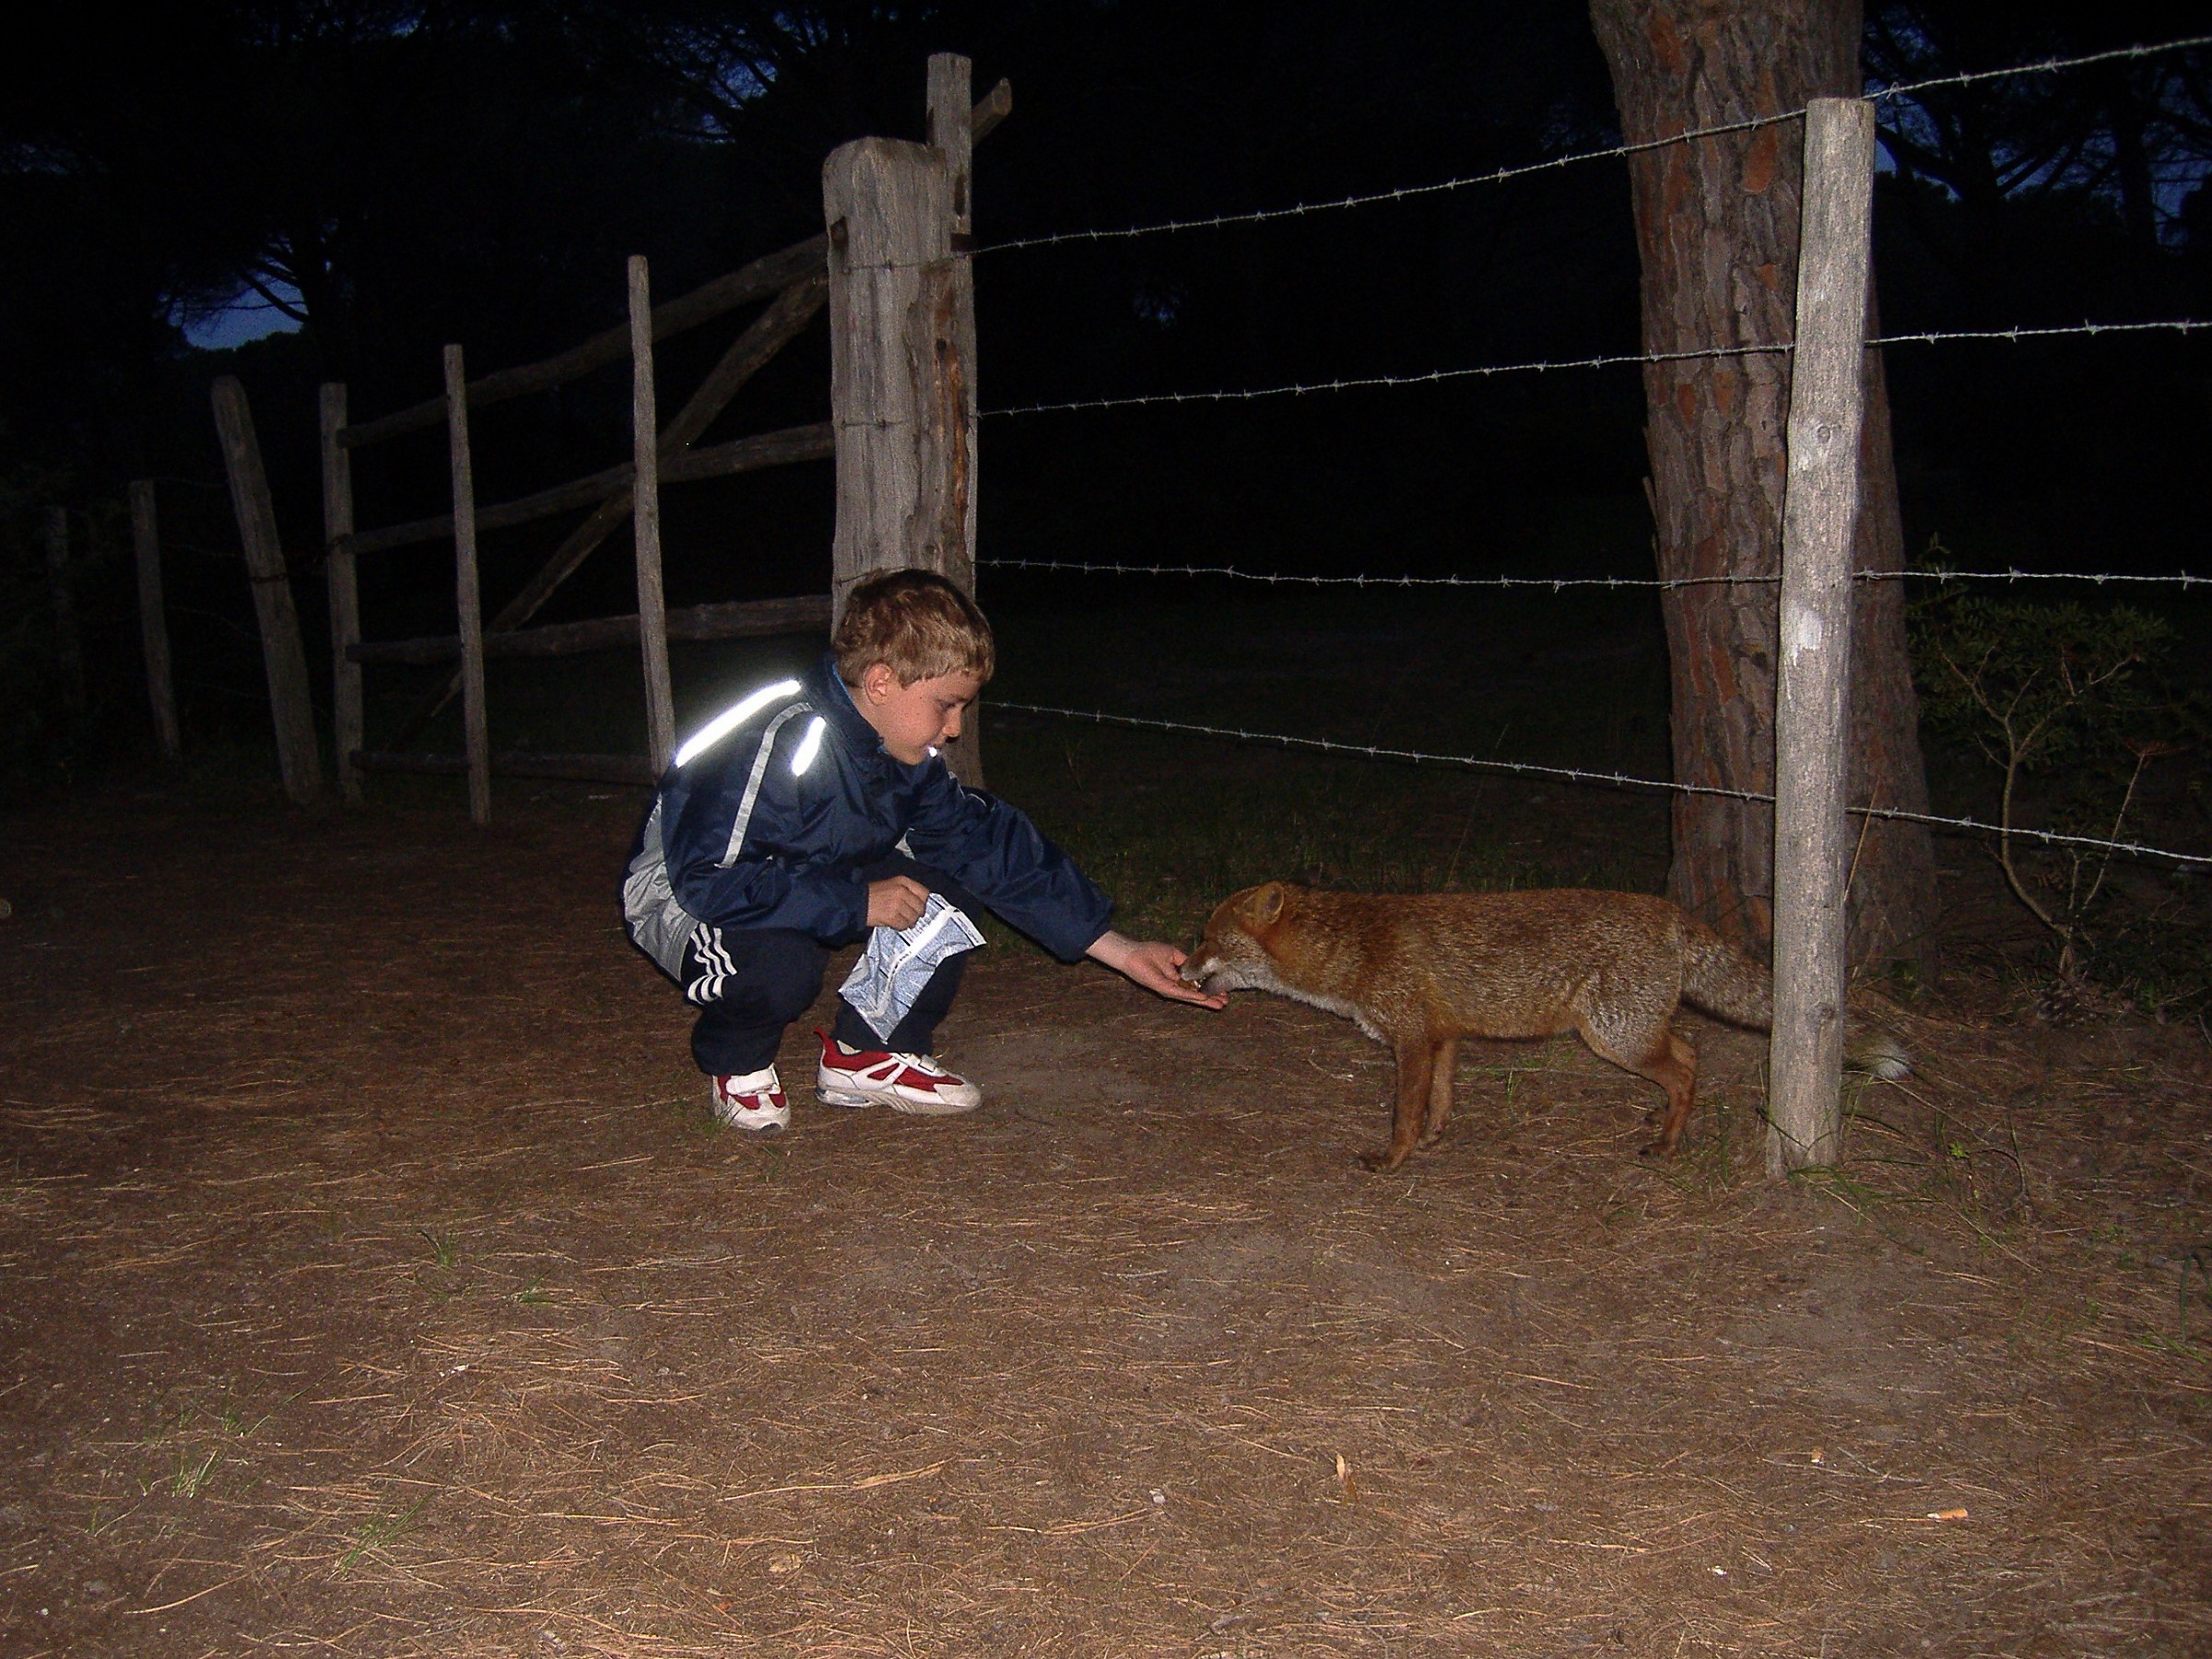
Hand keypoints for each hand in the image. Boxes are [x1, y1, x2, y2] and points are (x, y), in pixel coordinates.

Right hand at [866, 875, 930, 929]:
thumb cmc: (870, 894)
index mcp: (903, 881)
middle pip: (920, 907)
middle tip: (910, 918)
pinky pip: (903, 925)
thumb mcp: (890, 885)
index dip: (923, 903)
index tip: (920, 908)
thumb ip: (906, 892)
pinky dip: (900, 927)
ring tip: (900, 920)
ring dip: (908, 922)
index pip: (924, 893)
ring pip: (913, 918)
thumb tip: (918, 905)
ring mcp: (897, 903)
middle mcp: (901, 891)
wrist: (855, 901)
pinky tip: (894, 924)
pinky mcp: (891, 915)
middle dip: (916, 915)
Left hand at [1086, 931, 1227, 1008]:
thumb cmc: (1149, 952)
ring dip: (1206, 1000)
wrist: (1133, 954)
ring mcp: (1170, 989)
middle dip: (1211, 998)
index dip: (1210, 987)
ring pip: (1191, 997)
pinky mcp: (1164, 988)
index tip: (1224, 990)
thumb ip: (1185, 962)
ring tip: (1221, 1004)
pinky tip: (1204, 998)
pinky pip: (1181, 993)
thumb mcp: (1173, 955)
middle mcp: (1176, 986)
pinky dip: (1193, 995)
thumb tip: (1198, 968)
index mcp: (1178, 978)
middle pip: (1196, 994)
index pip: (1197, 985)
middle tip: (1226, 1001)